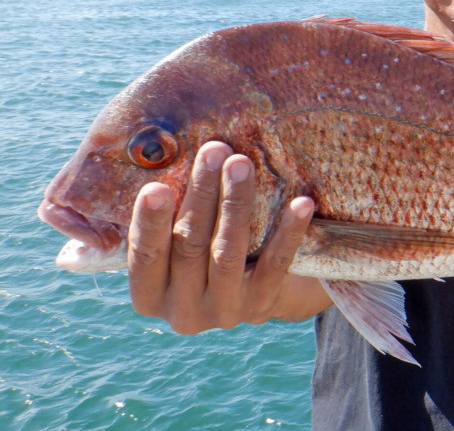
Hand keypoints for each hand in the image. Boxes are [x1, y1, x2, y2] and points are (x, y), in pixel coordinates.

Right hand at [127, 141, 325, 332]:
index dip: (150, 223)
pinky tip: (301, 203)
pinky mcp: (262, 303)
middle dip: (201, 194)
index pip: (145, 256)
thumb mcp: (170, 248)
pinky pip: (277, 262)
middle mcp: (183, 311)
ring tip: (241, 164)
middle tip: (212, 150)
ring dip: (236, 203)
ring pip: (229, 252)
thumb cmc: (198, 254)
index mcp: (149, 296)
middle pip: (189, 246)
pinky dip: (289, 231)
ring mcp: (224, 310)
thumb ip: (162, 218)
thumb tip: (160, 158)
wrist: (249, 293)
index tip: (155, 187)